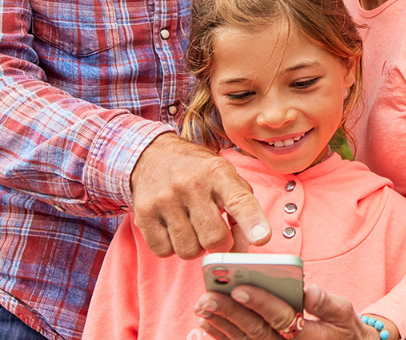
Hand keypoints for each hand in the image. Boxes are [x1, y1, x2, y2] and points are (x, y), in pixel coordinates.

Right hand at [129, 133, 270, 257]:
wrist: (152, 155)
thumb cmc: (198, 172)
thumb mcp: (226, 179)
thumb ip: (243, 210)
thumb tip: (246, 247)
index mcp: (217, 172)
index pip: (238, 200)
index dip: (252, 221)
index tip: (261, 238)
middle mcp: (190, 184)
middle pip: (213, 238)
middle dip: (219, 244)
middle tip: (215, 232)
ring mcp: (164, 199)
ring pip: (188, 250)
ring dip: (195, 247)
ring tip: (192, 227)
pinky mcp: (143, 213)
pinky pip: (164, 251)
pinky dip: (171, 247)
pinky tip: (174, 228)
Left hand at [196, 284, 395, 339]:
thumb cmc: (342, 330)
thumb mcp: (345, 315)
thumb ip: (328, 304)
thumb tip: (310, 291)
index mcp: (308, 336)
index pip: (281, 318)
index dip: (260, 303)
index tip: (240, 288)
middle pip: (255, 331)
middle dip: (230, 313)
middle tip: (207, 297)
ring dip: (220, 325)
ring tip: (202, 307)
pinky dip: (220, 338)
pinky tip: (203, 325)